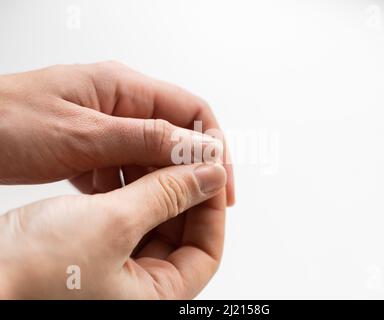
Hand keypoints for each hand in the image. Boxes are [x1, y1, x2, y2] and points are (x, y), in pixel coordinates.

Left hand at [0, 61, 233, 204]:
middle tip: (195, 204)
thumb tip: (200, 148)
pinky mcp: (90, 147)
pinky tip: (116, 203)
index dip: (215, 147)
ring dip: (155, 182)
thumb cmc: (4, 121)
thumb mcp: (82, 135)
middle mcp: (119, 104)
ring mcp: (105, 126)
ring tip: (151, 208)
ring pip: (149, 156)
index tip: (221, 183)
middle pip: (175, 135)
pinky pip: (122, 168)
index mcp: (123, 87)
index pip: (192, 111)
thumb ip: (145, 140)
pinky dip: (125, 188)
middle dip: (188, 170)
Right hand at [0, 163, 225, 298]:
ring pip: (155, 223)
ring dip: (158, 188)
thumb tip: (210, 175)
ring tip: (157, 155)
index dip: (211, 208)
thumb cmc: (33, 268)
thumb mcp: (113, 224)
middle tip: (185, 157)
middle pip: (183, 234)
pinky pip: (128, 220)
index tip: (209, 171)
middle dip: (185, 192)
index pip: (207, 251)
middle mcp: (141, 289)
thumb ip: (167, 195)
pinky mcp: (97, 253)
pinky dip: (132, 193)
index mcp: (156, 298)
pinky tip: (128, 168)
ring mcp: (118, 271)